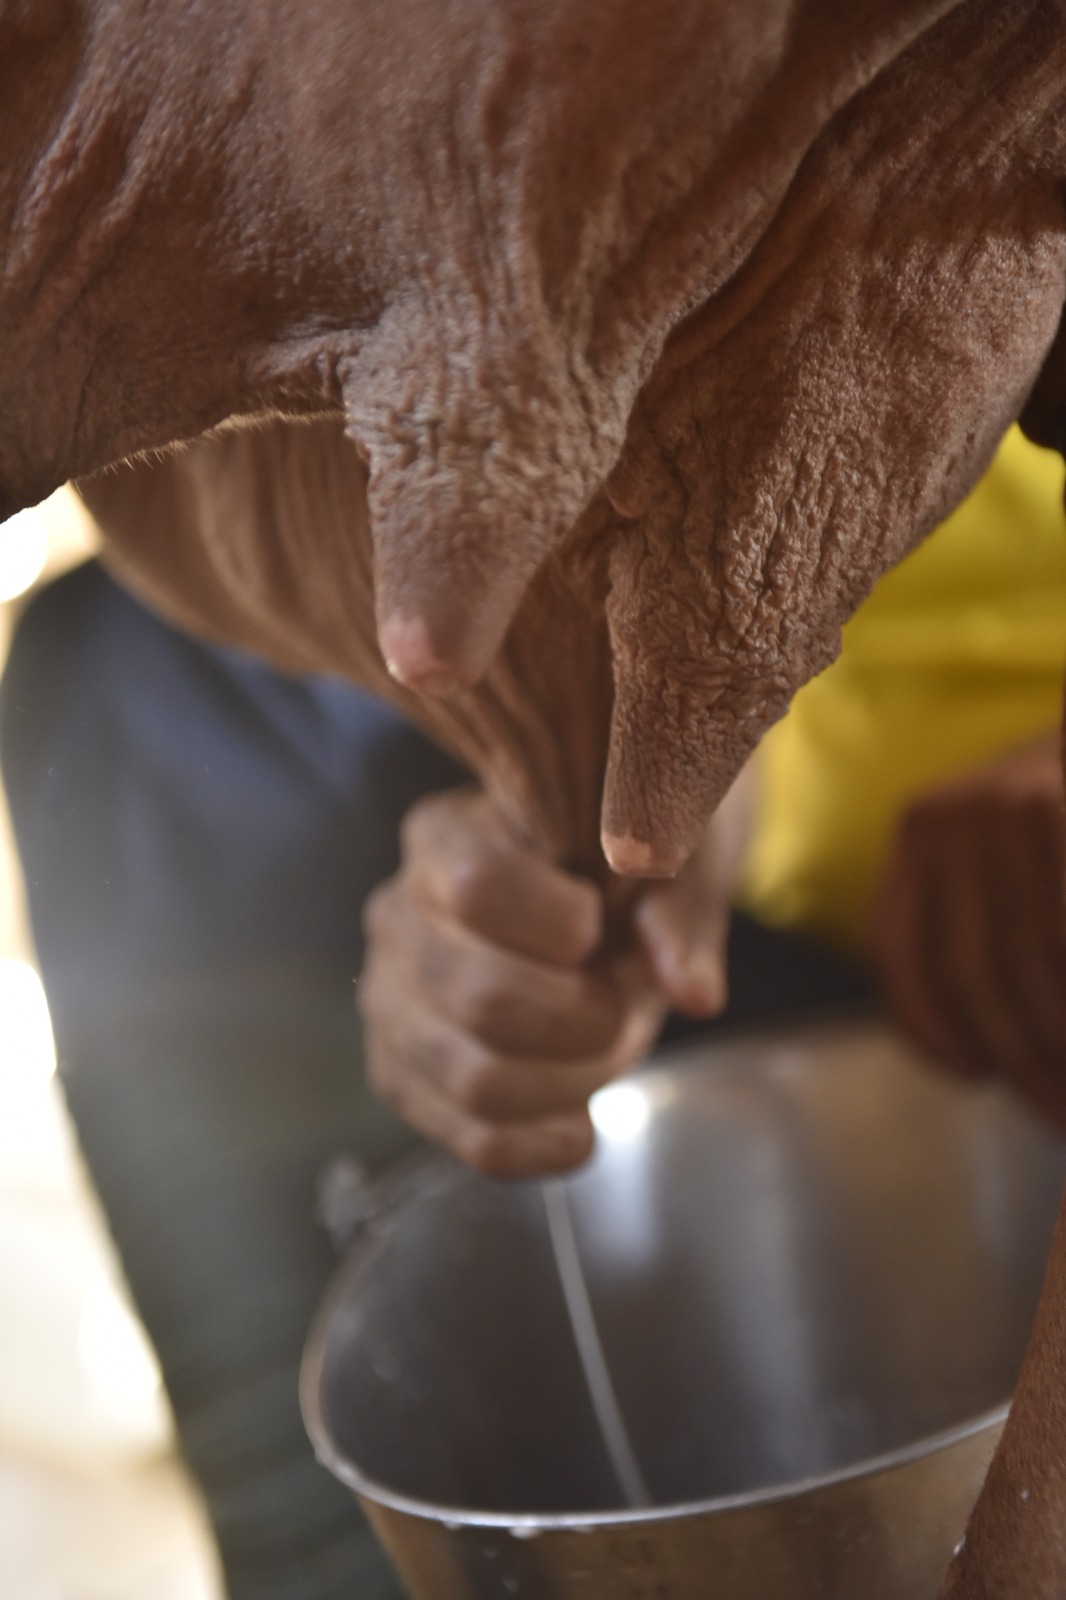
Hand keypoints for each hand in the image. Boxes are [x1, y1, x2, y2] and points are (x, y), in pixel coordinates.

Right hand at [359, 780, 746, 1177]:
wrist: (593, 912)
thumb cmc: (621, 873)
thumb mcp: (664, 862)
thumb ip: (682, 912)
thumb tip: (695, 994)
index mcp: (446, 837)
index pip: (477, 886)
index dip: (560, 923)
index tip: (600, 926)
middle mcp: (397, 916)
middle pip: (478, 996)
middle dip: (581, 1018)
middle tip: (619, 1003)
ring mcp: (390, 1003)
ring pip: (475, 1080)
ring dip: (570, 1083)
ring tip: (604, 1052)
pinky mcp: (404, 1076)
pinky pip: (473, 1141)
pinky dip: (544, 1148)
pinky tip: (583, 1127)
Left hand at [868, 733, 1065, 1128]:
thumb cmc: (1061, 824)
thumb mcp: (1002, 866)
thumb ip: (979, 936)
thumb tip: (985, 1057)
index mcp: (917, 835)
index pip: (899, 950)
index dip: (929, 1026)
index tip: (975, 1078)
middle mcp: (944, 816)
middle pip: (968, 966)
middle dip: (1021, 1055)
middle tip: (1060, 1117)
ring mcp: (1004, 804)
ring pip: (1028, 955)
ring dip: (1058, 1033)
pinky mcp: (1051, 803)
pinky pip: (1058, 925)